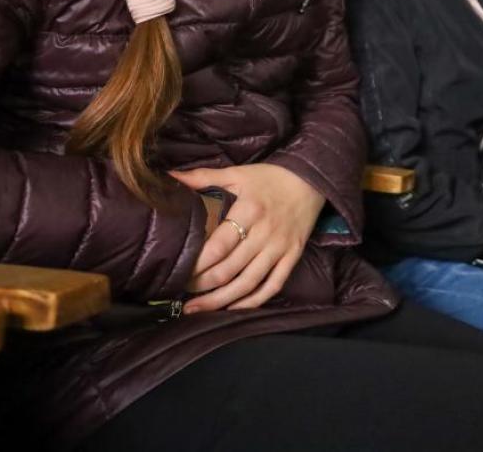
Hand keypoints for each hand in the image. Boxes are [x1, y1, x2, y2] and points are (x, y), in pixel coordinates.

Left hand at [170, 163, 325, 312]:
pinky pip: (272, 286)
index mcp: (248, 211)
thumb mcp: (237, 173)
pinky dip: (252, 302)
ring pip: (248, 283)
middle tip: (181, 291)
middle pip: (229, 269)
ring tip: (197, 309)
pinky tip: (232, 308)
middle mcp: (264, 233)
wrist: (312, 180)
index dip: (197, 264)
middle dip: (201, 285)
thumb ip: (202, 177)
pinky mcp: (292, 257)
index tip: (178, 271)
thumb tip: (169, 178)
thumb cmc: (270, 177)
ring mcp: (280, 248)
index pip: (218, 246)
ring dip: (220, 300)